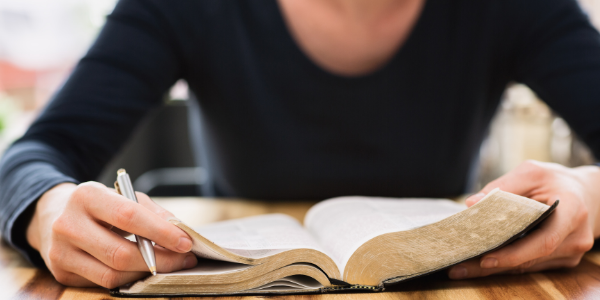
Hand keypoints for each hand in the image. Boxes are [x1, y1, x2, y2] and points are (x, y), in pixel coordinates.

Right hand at [26, 182, 197, 287]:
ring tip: (168, 265)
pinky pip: (103, 283)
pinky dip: (129, 278)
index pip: (128, 216)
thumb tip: (180, 233)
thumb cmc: (100, 206)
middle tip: (184, 260)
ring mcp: (61, 251)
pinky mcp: (61, 272)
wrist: (54, 215)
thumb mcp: (124, 197)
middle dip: (160, 259)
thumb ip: (153, 212)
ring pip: (112, 274)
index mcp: (87, 196)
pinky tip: (144, 270)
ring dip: (147, 273)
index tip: (185, 242)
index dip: (160, 232)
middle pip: (120, 253)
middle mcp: (68, 224)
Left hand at [448, 160, 597, 278]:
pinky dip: (507, 263)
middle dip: (493, 265)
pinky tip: (481, 262)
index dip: (514, 254)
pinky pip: (531, 265)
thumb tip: (472, 203)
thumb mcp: (532, 173)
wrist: (586, 194)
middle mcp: (575, 238)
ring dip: (495, 267)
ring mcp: (571, 253)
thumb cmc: (556, 181)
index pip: (543, 242)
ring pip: (527, 266)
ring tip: (462, 267)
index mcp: (572, 213)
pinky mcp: (562, 260)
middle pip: (530, 259)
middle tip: (460, 268)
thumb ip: (503, 187)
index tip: (486, 258)